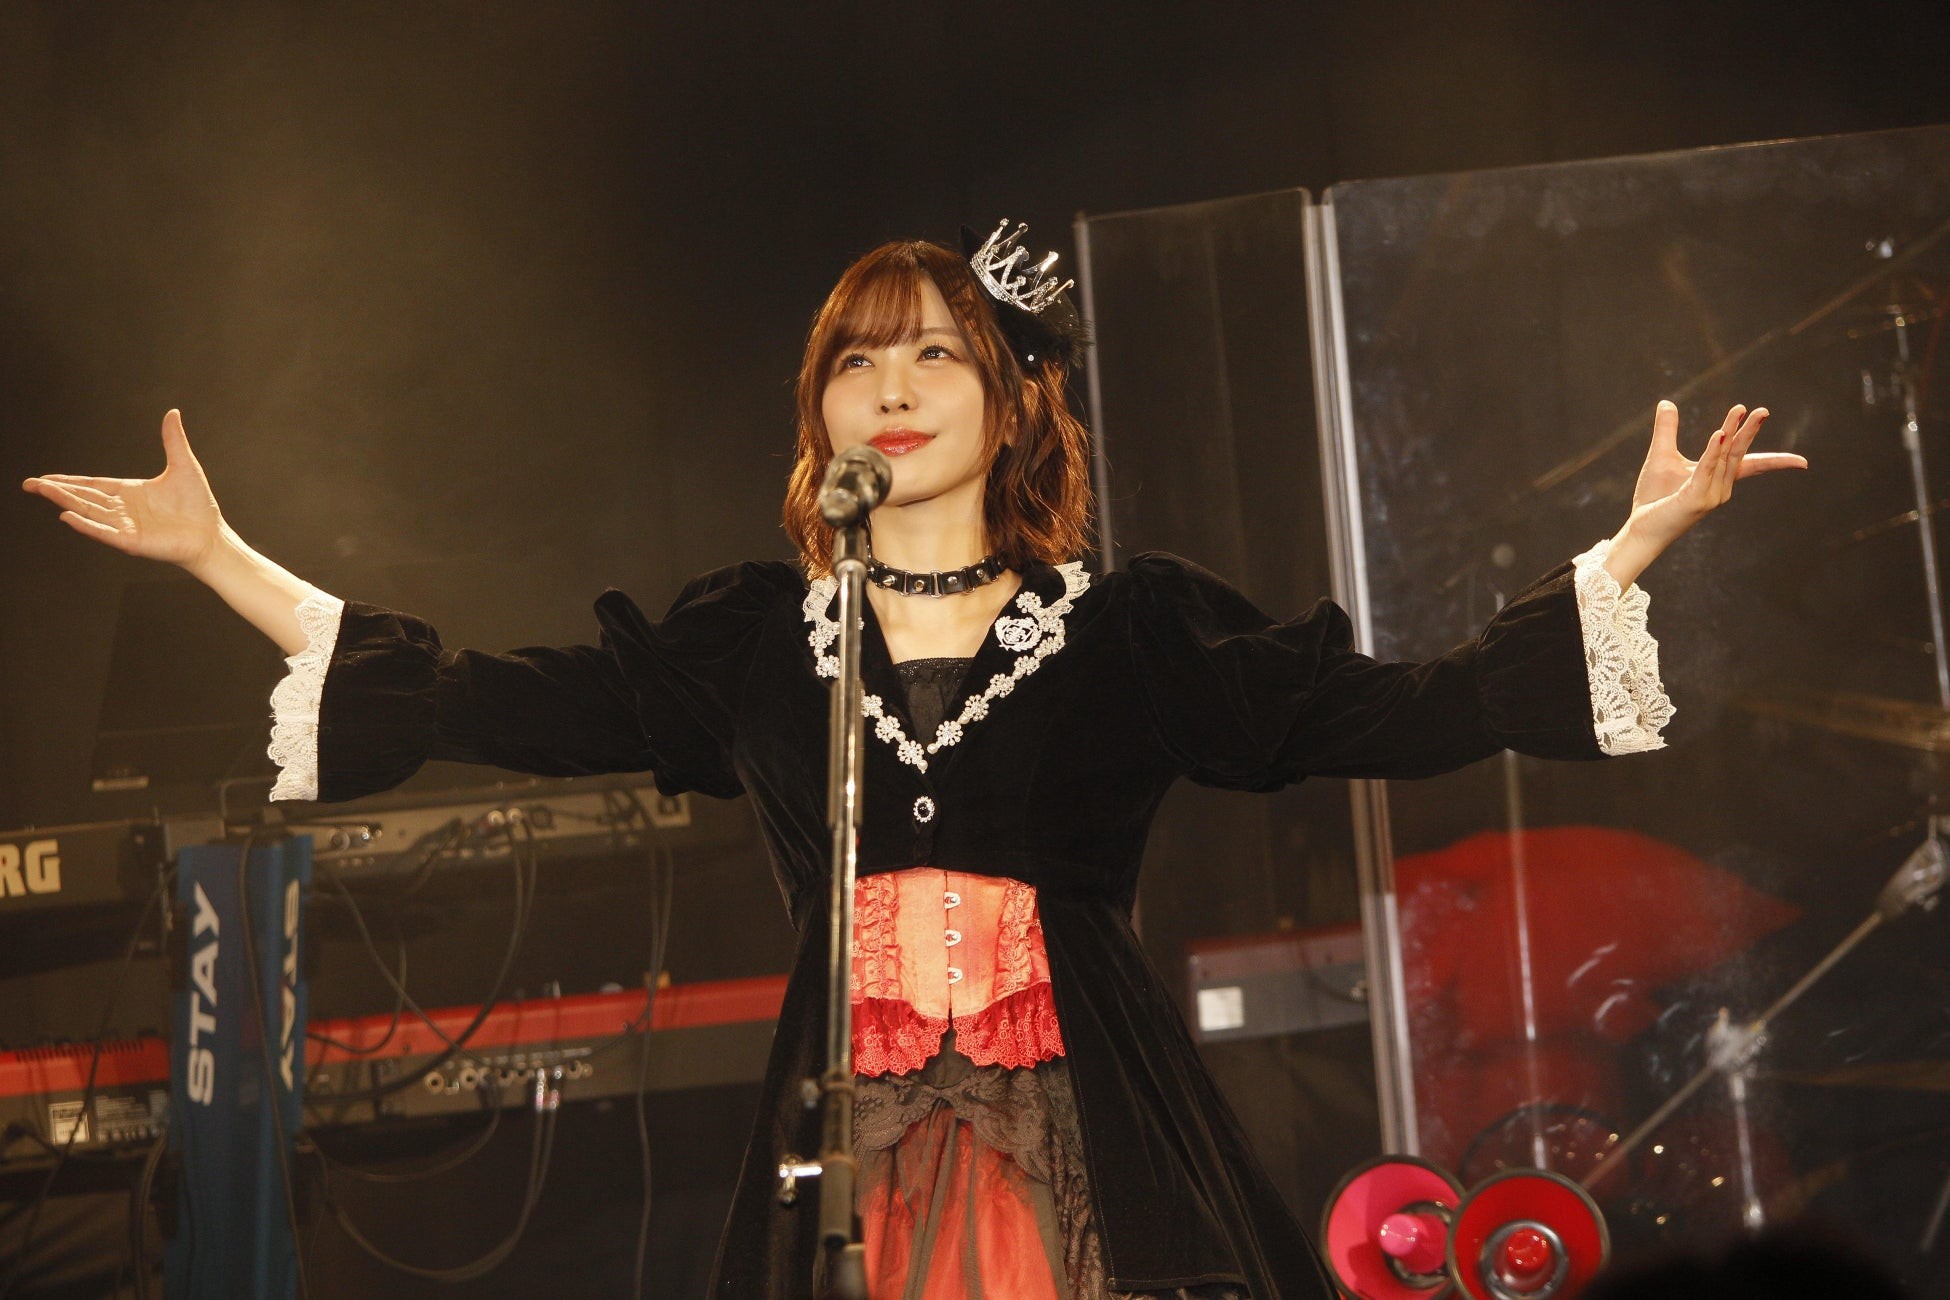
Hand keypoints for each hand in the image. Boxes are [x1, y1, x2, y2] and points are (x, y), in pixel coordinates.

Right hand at [21, 409, 224, 570]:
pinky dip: (86, 525)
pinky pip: (104, 532)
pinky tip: (67, 516)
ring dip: (65, 502)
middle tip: (29, 485)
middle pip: (83, 497)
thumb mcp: (184, 466)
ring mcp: (126, 526)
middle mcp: (123, 510)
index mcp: (129, 492)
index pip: (92, 485)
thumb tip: (173, 413)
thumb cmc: (199, 505)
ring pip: (88, 511)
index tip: (45, 478)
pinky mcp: (132, 541)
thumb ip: (173, 440)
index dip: (69, 481)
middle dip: (56, 491)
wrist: (212, 535)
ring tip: (41, 491)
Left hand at [1606, 400, 1806, 587]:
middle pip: (1738, 453)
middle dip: (1750, 431)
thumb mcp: (1661, 455)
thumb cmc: (1654, 496)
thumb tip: (1666, 402)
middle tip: (1763, 410)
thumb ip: (1666, 429)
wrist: (1640, 528)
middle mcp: (1720, 488)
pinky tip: (1719, 434)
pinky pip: (1706, 471)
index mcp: (1717, 478)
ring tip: (1739, 410)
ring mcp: (1711, 495)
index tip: (1792, 450)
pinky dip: (1712, 453)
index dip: (1773, 456)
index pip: (1749, 462)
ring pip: (1724, 458)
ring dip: (1732, 433)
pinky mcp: (1696, 500)